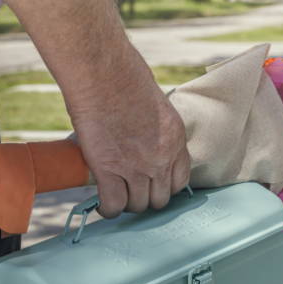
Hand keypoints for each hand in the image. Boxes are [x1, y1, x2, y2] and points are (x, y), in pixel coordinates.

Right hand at [69, 66, 190, 217]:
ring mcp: (136, 167)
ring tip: (115, 196)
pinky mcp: (109, 170)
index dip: (164, 187)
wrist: (104, 75)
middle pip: (159, 199)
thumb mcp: (156, 108)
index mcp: (175, 141)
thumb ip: (155, 132)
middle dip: (145, 198)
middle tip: (130, 191)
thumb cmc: (125, 80)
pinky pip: (113, 204)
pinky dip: (107, 208)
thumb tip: (143, 143)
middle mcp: (161, 159)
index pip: (180, 182)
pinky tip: (102, 204)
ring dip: (126, 204)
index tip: (151, 184)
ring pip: (137, 205)